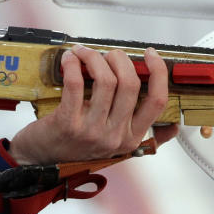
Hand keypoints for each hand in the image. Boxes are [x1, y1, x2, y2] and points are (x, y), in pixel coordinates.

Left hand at [8, 45, 178, 164]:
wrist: (39, 161)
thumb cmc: (76, 149)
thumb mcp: (115, 147)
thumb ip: (144, 137)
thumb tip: (174, 126)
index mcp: (132, 137)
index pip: (157, 102)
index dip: (158, 73)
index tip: (150, 54)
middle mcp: (115, 136)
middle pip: (130, 84)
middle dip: (120, 59)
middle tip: (108, 53)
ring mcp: (91, 130)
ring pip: (105, 81)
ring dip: (94, 58)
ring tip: (84, 52)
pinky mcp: (67, 123)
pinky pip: (75, 84)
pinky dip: (73, 65)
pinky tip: (69, 59)